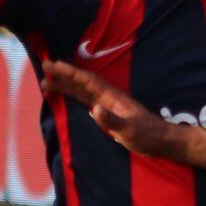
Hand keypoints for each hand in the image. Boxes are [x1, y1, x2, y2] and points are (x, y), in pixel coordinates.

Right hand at [42, 59, 180, 159]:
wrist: (162, 141)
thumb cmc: (148, 135)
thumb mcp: (130, 130)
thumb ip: (112, 120)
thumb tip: (94, 109)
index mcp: (111, 97)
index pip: (86, 81)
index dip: (69, 72)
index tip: (52, 65)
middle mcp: (108, 98)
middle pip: (81, 83)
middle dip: (63, 76)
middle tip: (43, 68)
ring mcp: (109, 106)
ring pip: (83, 92)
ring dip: (66, 86)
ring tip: (47, 84)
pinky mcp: (110, 114)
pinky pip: (87, 102)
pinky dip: (75, 97)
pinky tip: (68, 97)